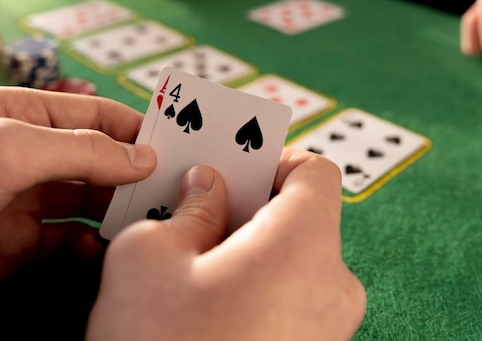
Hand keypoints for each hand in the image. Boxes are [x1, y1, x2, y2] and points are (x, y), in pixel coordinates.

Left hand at [0, 87, 155, 321]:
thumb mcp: (6, 151)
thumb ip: (80, 150)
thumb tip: (143, 158)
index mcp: (18, 116)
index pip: (92, 114)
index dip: (134, 127)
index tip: (175, 145)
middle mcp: (25, 157)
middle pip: (97, 159)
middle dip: (133, 172)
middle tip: (172, 188)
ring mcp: (23, 202)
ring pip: (89, 201)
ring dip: (118, 209)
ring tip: (146, 221)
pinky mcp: (20, 246)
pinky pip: (70, 241)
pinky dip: (91, 244)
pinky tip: (98, 248)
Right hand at [87, 148, 366, 340]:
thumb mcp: (149, 257)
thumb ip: (185, 207)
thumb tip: (205, 189)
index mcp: (305, 246)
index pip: (316, 172)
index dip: (274, 158)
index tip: (234, 164)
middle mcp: (333, 288)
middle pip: (302, 217)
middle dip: (248, 206)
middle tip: (197, 205)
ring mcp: (327, 330)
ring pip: (291, 262)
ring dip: (246, 249)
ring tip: (192, 256)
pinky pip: (289, 301)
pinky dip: (254, 287)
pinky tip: (205, 300)